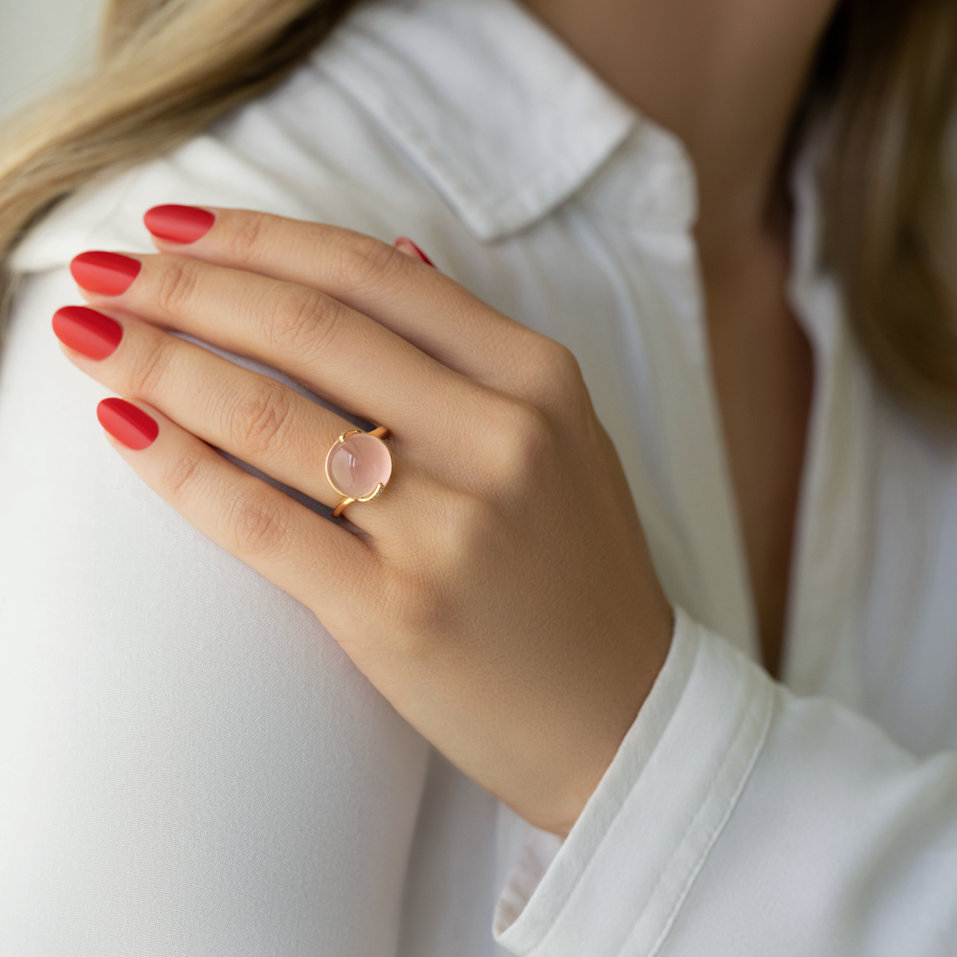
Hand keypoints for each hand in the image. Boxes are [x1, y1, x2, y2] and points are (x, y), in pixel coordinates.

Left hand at [53, 206, 673, 836]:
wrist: (622, 713)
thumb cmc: (581, 574)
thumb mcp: (563, 437)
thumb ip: (476, 347)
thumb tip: (396, 253)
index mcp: (538, 379)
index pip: (370, 273)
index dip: (256, 235)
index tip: (172, 222)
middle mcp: (500, 436)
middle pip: (309, 327)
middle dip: (184, 286)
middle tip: (98, 269)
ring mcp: (451, 526)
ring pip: (272, 415)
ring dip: (158, 363)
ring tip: (86, 337)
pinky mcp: (398, 611)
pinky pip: (262, 520)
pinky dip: (180, 467)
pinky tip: (123, 430)